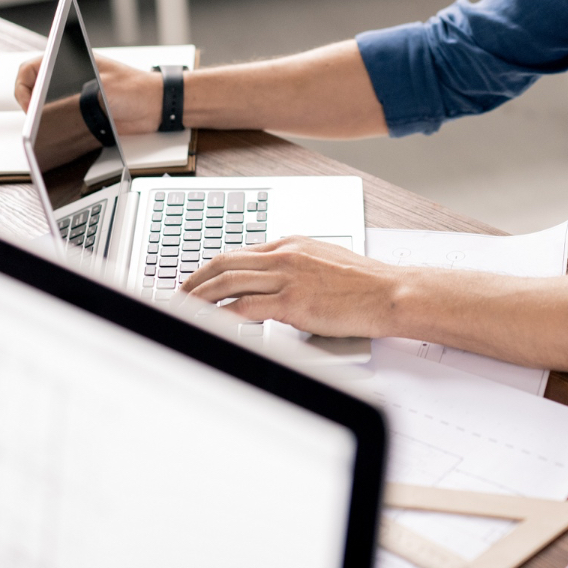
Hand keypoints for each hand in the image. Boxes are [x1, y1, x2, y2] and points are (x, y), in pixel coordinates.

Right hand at [12, 53, 163, 132]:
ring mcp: (74, 92)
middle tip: (34, 119)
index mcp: (72, 59)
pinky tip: (58, 131)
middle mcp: (69, 75)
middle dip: (30, 103)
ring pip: (44, 103)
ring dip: (41, 115)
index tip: (29, 105)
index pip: (31, 68)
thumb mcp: (104, 89)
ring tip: (44, 127)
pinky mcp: (81, 109)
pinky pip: (58, 117)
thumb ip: (80, 93)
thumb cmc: (137, 89)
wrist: (156, 107)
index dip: (23, 87)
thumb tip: (56, 104)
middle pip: (34, 87)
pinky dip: (54, 124)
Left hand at [181, 237, 400, 337]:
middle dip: (196, 280)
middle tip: (178, 295)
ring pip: (228, 282)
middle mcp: (285, 255)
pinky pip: (245, 307)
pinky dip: (222, 315)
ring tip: (184, 310)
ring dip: (200, 297)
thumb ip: (296, 266)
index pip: (239, 253)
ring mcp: (287, 277)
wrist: (389, 293)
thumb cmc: (365, 284)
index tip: (198, 282)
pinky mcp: (293, 302)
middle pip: (225, 263)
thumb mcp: (326, 261)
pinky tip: (211, 323)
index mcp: (291, 244)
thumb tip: (274, 283)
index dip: (212, 268)